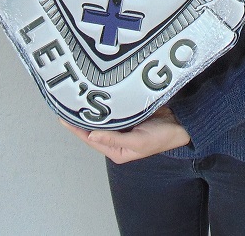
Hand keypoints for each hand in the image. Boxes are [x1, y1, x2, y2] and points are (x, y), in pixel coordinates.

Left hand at [59, 106, 190, 163]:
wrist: (180, 123)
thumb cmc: (162, 137)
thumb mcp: (138, 142)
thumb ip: (114, 139)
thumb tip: (92, 134)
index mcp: (117, 151)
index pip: (91, 139)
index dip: (76, 129)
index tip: (63, 118)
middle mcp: (116, 139)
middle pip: (93, 128)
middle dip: (80, 118)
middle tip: (66, 104)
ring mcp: (122, 126)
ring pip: (101, 118)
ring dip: (91, 110)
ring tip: (77, 98)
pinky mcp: (128, 113)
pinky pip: (111, 109)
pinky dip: (103, 103)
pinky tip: (96, 95)